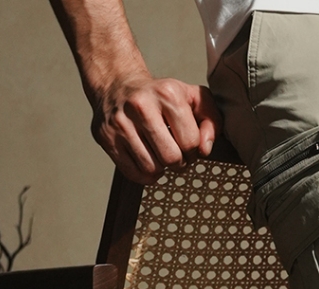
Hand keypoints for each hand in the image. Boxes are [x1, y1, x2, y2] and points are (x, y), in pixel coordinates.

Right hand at [89, 74, 221, 183]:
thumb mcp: (193, 98)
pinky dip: (145, 174)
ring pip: (152, 169)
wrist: (117, 84)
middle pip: (171, 159)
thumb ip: (212, 121)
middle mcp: (141, 106)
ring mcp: (120, 123)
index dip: (195, 150)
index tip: (188, 144)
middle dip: (179, 162)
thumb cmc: (160, 96)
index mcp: (167, 94)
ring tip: (159, 154)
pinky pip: (133, 173)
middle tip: (175, 153)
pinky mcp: (106, 137)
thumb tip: (205, 149)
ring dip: (161, 169)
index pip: (191, 143)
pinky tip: (146, 159)